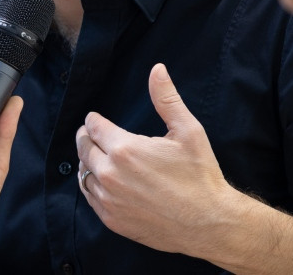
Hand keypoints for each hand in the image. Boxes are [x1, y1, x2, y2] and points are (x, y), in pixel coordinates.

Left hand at [75, 63, 235, 255]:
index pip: (93, 127)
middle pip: (83, 148)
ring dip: (87, 162)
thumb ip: (167, 99)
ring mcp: (109, 200)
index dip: (94, 120)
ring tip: (97, 156)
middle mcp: (110, 174)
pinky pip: (89, 197)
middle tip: (91, 134)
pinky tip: (101, 181)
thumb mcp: (188, 131)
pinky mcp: (111, 220)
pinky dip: (91, 185)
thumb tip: (157, 69)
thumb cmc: (200, 175)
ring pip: (83, 173)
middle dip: (86, 137)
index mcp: (124, 149)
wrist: (209, 223)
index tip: (95, 119)